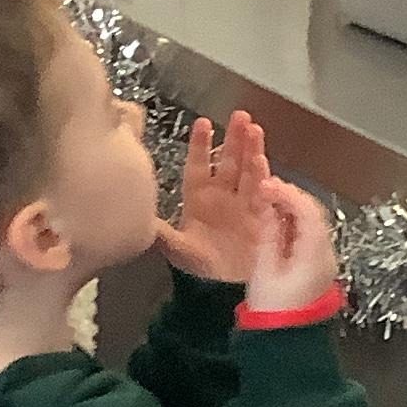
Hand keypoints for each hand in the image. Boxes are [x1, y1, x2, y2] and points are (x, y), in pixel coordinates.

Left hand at [156, 114, 271, 282]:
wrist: (225, 290)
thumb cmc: (200, 268)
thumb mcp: (177, 248)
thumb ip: (161, 231)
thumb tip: (141, 217)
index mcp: (198, 198)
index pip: (199, 165)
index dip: (200, 144)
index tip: (202, 123)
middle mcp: (222, 196)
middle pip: (228, 160)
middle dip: (234, 138)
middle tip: (240, 117)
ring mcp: (243, 204)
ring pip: (248, 171)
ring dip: (252, 151)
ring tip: (255, 130)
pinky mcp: (261, 217)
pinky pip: (265, 193)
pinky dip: (265, 178)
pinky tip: (264, 163)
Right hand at [248, 177, 339, 312]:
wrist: (286, 345)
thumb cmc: (273, 312)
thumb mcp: (264, 270)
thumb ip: (268, 234)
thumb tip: (267, 207)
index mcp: (315, 255)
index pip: (308, 211)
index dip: (287, 193)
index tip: (266, 185)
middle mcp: (326, 255)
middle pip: (314, 214)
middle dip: (290, 197)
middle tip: (266, 189)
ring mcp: (325, 262)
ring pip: (313, 223)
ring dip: (292, 209)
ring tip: (268, 202)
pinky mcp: (318, 268)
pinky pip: (311, 236)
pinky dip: (295, 224)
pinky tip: (277, 222)